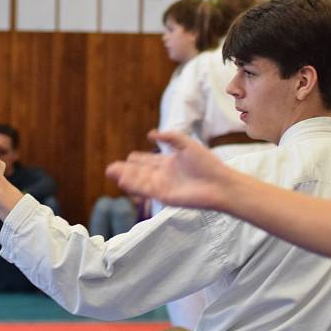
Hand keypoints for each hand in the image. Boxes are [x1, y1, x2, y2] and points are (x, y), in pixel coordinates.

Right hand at [106, 131, 234, 209]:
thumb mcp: (187, 144)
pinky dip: (134, 185)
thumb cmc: (207, 164)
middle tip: (111, 168)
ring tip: (112, 173)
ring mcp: (163, 186)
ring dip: (126, 177)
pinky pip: (145, 189)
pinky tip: (123, 181)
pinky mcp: (165, 196)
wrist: (220, 183)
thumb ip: (170, 137)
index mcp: (169, 163)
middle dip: (126, 170)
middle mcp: (164, 175)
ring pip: (139, 181)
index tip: (128, 158)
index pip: (148, 161)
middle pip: (140, 172)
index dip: (138, 160)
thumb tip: (151, 134)